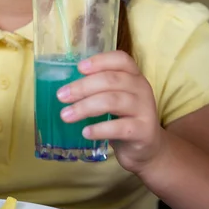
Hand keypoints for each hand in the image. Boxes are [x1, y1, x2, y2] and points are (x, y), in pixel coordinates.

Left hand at [56, 50, 163, 174]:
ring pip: (112, 101)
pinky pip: (119, 128)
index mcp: (134, 75)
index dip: (99, 61)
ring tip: (66, 115)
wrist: (147, 148)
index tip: (79, 68)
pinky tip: (85, 132)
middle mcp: (142, 88)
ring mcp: (145, 109)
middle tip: (61, 96)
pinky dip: (99, 129)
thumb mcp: (114, 97)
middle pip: (111, 80)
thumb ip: (98, 88)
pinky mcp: (144, 131)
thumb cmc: (123, 118)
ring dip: (85, 107)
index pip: (121, 59)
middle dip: (82, 87)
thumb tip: (66, 86)